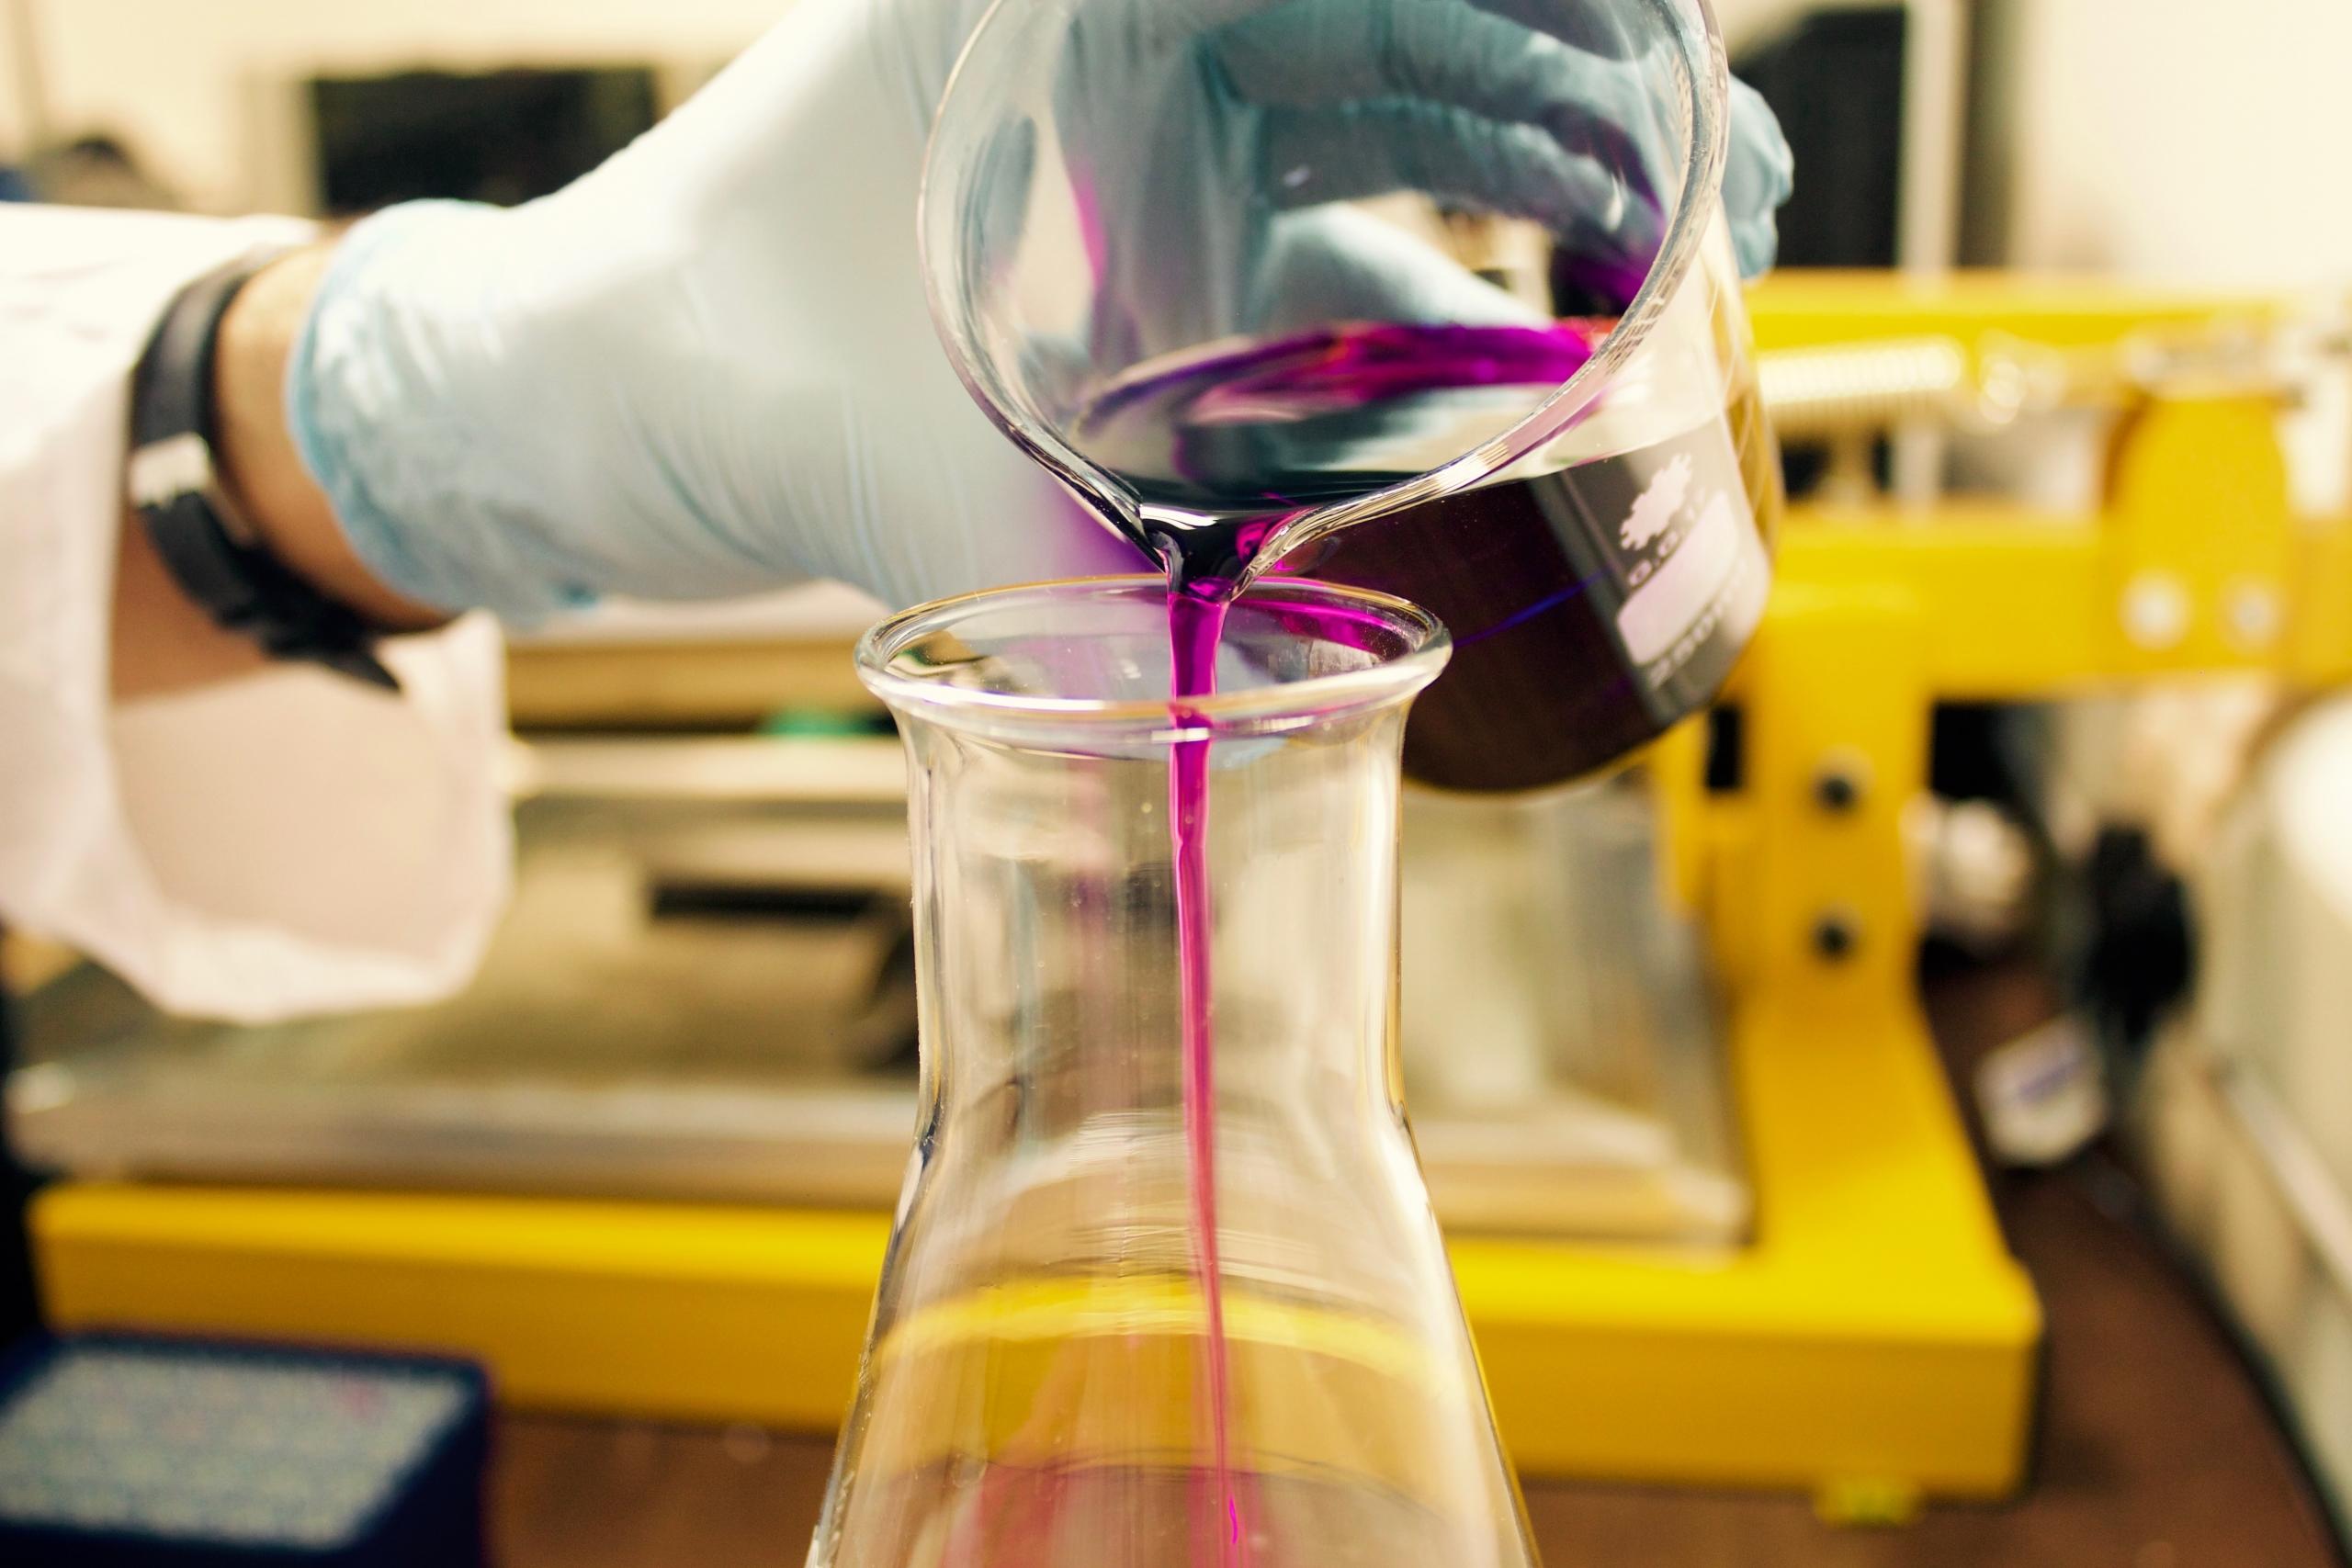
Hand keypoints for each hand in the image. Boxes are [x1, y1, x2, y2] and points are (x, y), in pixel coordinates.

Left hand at [285, 0, 1791, 622]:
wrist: (565, 397)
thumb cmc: (662, 344)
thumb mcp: (859, 446)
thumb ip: (1028, 595)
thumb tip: (1199, 750)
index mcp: (1061, 11)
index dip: (1549, 19)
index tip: (1665, 79)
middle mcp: (1121, 50)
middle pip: (1422, 33)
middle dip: (1588, 98)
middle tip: (1718, 197)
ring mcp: (1145, 148)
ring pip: (1396, 135)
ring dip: (1539, 192)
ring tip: (1680, 267)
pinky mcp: (1150, 254)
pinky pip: (1335, 245)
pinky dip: (1435, 299)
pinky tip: (1534, 367)